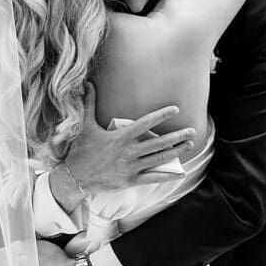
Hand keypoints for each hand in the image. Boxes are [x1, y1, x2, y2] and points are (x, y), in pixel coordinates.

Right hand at [56, 85, 191, 198]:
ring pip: (159, 158)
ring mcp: (130, 167)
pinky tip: (181, 173)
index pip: (147, 123)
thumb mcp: (84, 126)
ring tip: (189, 144)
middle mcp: (129, 152)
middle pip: (159, 142)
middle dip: (177, 136)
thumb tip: (87, 84)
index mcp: (121, 137)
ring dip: (176, 151)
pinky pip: (153, 177)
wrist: (73, 179)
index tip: (176, 109)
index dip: (162, 115)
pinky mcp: (129, 180)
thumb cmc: (79, 152)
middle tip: (191, 130)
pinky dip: (168, 175)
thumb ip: (89, 104)